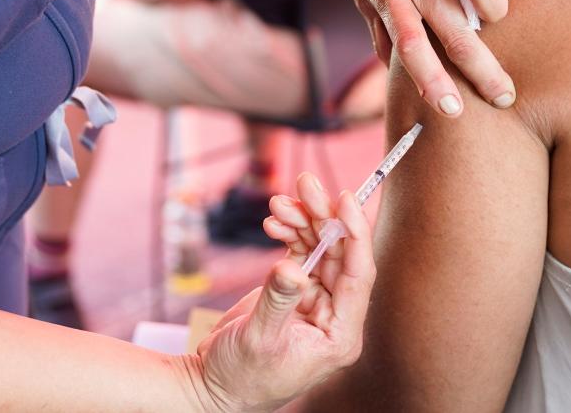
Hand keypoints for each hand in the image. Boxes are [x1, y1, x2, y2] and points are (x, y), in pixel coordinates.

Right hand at [190, 175, 373, 411]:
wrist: (213, 386)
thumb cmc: (241, 376)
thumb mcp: (259, 339)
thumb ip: (277, 300)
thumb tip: (293, 267)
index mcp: (338, 334)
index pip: (357, 275)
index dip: (355, 234)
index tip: (345, 199)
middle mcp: (332, 316)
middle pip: (337, 254)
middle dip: (322, 217)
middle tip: (306, 184)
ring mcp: (313, 302)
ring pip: (318, 248)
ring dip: (302, 221)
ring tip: (280, 202)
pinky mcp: (293, 291)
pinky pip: (298, 252)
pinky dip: (288, 233)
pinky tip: (273, 222)